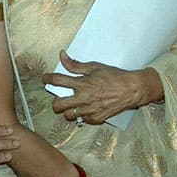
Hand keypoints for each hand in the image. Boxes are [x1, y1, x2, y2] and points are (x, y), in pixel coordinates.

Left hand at [45, 51, 161, 123]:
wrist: (131, 89)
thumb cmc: (114, 76)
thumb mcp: (95, 66)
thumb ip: (76, 64)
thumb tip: (62, 56)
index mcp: (81, 84)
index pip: (57, 81)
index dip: (47, 79)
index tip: (45, 78)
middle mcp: (83, 98)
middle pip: (58, 105)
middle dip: (55, 102)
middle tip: (58, 99)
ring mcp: (89, 110)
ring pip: (69, 115)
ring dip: (68, 110)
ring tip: (72, 106)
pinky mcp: (97, 118)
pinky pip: (84, 120)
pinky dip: (83, 116)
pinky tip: (86, 110)